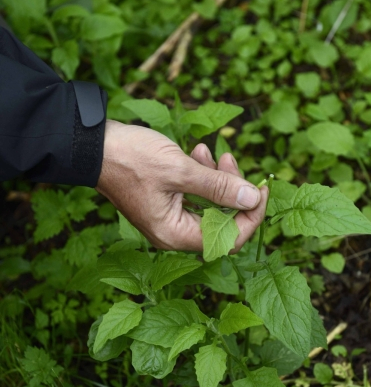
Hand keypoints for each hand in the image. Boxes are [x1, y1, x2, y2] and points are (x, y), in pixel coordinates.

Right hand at [96, 120, 267, 251]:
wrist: (93, 146)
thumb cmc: (131, 159)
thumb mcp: (179, 170)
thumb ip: (219, 187)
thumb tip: (253, 198)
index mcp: (174, 235)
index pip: (228, 240)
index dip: (251, 216)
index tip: (262, 189)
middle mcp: (173, 233)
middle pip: (222, 221)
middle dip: (233, 190)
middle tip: (231, 159)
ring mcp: (169, 218)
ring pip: (210, 205)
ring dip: (217, 178)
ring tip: (211, 150)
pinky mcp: (166, 202)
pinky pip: (195, 195)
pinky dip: (202, 175)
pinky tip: (199, 152)